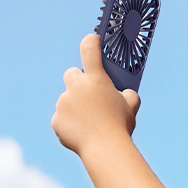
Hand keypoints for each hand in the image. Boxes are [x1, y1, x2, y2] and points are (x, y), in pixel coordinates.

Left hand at [52, 33, 140, 154]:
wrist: (105, 149)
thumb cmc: (120, 125)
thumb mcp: (131, 107)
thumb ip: (128, 95)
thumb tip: (126, 94)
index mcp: (96, 80)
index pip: (90, 51)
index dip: (91, 42)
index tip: (92, 38)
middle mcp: (76, 87)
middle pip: (71, 74)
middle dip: (78, 81)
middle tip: (89, 93)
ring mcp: (63, 103)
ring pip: (66, 99)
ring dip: (75, 106)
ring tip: (90, 122)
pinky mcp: (56, 120)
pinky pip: (62, 118)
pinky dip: (70, 124)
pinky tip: (81, 133)